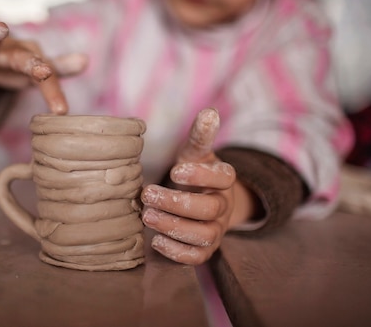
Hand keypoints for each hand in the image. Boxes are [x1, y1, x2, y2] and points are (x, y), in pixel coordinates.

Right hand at [0, 22, 87, 113]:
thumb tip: (86, 60)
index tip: (61, 111)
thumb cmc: (16, 66)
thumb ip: (59, 69)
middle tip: (43, 72)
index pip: (47, 77)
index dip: (53, 93)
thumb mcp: (36, 72)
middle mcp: (15, 48)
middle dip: (34, 64)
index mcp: (34, 58)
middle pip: (26, 58)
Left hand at [140, 108, 255, 264]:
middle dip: (177, 203)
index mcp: (224, 179)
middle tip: (147, 194)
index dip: (201, 175)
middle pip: (210, 209)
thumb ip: (200, 136)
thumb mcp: (196, 153)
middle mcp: (223, 206)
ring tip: (146, 216)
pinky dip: (178, 252)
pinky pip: (198, 257)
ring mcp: (216, 230)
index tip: (175, 170)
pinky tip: (155, 240)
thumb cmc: (194, 173)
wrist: (203, 201)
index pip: (224, 177)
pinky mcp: (205, 249)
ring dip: (174, 226)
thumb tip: (209, 112)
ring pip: (204, 235)